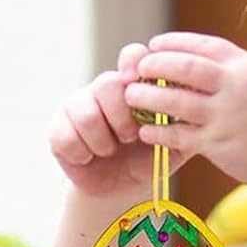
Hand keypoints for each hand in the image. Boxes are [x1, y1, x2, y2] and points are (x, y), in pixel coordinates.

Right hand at [49, 42, 190, 197]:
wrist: (121, 190)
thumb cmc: (149, 160)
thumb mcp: (173, 143)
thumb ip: (182, 123)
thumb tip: (189, 103)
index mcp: (134, 86)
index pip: (132, 56)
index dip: (134, 63)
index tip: (137, 81)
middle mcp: (104, 90)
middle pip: (106, 84)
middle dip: (121, 117)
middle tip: (130, 137)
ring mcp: (77, 106)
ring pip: (85, 112)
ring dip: (102, 141)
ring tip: (110, 151)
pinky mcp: (57, 128)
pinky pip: (65, 136)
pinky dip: (82, 153)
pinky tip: (89, 158)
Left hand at [124, 33, 246, 187]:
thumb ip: (230, 71)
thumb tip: (191, 61)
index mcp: (245, 67)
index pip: (203, 46)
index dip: (174, 43)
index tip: (154, 44)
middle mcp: (235, 86)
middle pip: (185, 68)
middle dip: (156, 65)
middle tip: (138, 69)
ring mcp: (226, 115)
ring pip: (175, 101)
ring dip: (147, 98)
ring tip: (131, 97)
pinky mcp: (218, 143)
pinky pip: (178, 135)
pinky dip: (158, 132)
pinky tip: (145, 131)